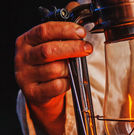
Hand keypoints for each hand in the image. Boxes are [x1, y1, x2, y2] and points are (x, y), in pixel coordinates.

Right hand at [14, 2, 91, 134]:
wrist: (39, 95)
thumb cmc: (50, 68)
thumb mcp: (53, 49)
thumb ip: (64, 35)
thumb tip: (83, 16)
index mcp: (26, 41)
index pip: (44, 30)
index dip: (65, 31)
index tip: (82, 33)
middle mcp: (22, 57)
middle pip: (49, 50)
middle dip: (73, 48)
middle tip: (88, 49)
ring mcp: (24, 76)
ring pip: (54, 69)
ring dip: (69, 69)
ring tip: (72, 69)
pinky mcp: (31, 94)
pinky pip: (55, 87)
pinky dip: (66, 84)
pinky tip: (66, 83)